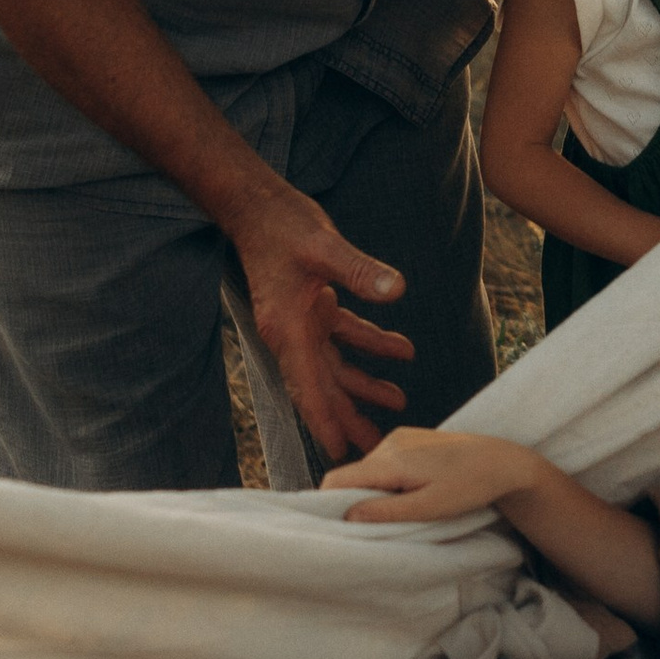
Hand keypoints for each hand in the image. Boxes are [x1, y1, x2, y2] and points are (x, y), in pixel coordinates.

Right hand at [228, 188, 414, 465]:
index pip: (308, 385)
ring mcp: (302, 322)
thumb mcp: (323, 246)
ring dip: (365, 384)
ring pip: (335, 366)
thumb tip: (397, 289)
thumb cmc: (282, 226)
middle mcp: (292, 334)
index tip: (338, 451)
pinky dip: (371, 344)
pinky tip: (401, 350)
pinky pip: (344, 335)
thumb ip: (360, 271)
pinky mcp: (314, 307)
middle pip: (324, 386)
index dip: (324, 420)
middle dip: (350, 416)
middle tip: (378, 446)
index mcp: (288, 329)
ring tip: (399, 401)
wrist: (258, 206)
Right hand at [324, 425, 545, 525]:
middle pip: (351, 476)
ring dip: (375, 492)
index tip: (335, 528)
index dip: (327, 504)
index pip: (337, 479)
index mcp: (390, 459)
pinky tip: (412, 492)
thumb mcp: (428, 507)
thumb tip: (346, 516)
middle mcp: (388, 442)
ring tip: (402, 509)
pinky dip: (388, 481)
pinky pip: (384, 462)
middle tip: (374, 527)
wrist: (502, 461)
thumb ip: (386, 512)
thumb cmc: (470, 487)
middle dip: (355, 501)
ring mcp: (399, 437)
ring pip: (368, 470)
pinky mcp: (409, 438)